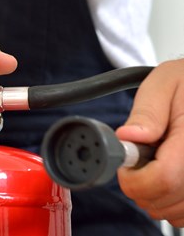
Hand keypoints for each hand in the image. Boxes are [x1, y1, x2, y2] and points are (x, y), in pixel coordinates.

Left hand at [116, 59, 183, 226]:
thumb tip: (128, 138)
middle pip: (165, 200)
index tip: (124, 164)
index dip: (134, 178)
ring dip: (154, 194)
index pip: (163, 179)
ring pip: (175, 213)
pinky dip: (169, 201)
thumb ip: (147, 113)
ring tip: (156, 162)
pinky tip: (167, 175)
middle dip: (139, 185)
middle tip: (139, 158)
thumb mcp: (163, 86)